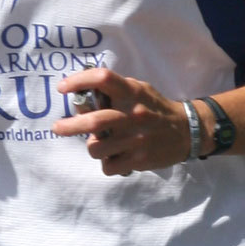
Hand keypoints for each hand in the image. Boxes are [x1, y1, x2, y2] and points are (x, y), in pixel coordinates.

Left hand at [53, 66, 196, 175]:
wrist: (186, 131)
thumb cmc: (155, 109)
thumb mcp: (140, 90)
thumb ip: (116, 90)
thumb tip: (83, 96)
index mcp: (133, 92)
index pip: (103, 79)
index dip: (79, 80)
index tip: (63, 87)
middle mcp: (134, 115)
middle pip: (93, 121)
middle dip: (69, 126)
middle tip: (57, 128)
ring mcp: (136, 139)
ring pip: (96, 148)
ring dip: (92, 147)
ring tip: (100, 145)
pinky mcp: (139, 160)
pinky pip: (108, 167)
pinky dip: (107, 164)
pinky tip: (114, 158)